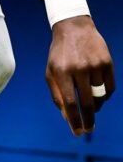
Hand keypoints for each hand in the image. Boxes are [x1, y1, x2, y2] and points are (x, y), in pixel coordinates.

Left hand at [46, 16, 114, 135]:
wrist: (73, 28)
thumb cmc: (59, 54)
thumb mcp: (51, 71)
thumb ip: (57, 94)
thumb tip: (67, 117)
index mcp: (61, 71)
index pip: (70, 102)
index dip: (74, 120)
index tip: (77, 133)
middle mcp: (79, 68)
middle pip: (87, 102)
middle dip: (88, 120)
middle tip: (88, 130)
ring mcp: (95, 65)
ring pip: (100, 96)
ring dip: (96, 106)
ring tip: (91, 107)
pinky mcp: (108, 62)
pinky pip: (110, 87)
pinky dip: (105, 95)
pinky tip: (99, 95)